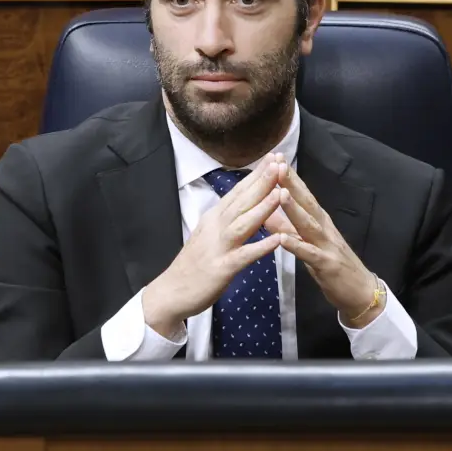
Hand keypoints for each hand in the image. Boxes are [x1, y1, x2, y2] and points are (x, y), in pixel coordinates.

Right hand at [143, 154, 284, 337]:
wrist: (170, 292)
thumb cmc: (193, 266)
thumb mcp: (208, 235)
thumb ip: (224, 220)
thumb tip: (240, 205)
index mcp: (213, 219)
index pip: (238, 192)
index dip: (256, 175)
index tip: (273, 158)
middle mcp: (215, 227)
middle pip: (242, 201)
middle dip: (262, 182)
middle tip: (280, 162)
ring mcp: (218, 247)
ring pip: (243, 223)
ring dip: (262, 207)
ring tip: (281, 192)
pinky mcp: (222, 268)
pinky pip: (244, 255)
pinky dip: (260, 247)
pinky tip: (277, 240)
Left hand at [274, 164, 380, 326]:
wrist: (360, 293)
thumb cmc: (330, 265)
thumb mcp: (307, 243)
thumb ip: (287, 227)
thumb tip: (266, 212)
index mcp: (319, 222)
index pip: (303, 196)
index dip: (290, 178)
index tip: (275, 159)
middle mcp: (325, 229)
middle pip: (307, 203)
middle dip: (291, 184)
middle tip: (277, 165)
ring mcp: (327, 245)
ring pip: (309, 224)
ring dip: (294, 209)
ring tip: (279, 194)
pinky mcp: (327, 265)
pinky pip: (310, 254)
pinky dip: (297, 246)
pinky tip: (283, 239)